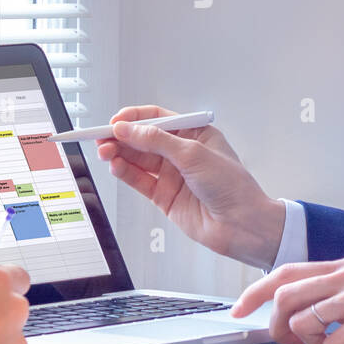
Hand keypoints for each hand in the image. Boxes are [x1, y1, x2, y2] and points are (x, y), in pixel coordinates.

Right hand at [95, 104, 285, 268]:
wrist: (243, 226)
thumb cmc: (233, 187)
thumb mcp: (194, 154)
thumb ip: (157, 141)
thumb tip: (129, 129)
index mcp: (195, 133)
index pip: (157, 118)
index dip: (134, 118)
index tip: (115, 121)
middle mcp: (182, 153)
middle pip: (143, 139)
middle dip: (121, 137)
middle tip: (101, 136)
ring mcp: (173, 175)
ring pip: (138, 160)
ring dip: (119, 154)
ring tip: (104, 152)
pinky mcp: (165, 197)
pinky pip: (140, 181)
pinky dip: (125, 173)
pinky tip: (115, 166)